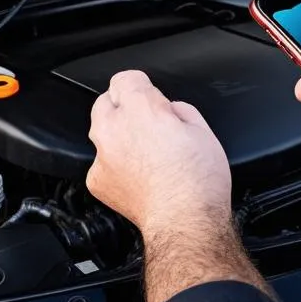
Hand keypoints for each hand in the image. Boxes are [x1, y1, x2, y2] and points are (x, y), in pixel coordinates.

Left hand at [87, 71, 270, 301]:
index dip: (143, 87)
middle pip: (106, 101)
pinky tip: (139, 176)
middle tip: (150, 125)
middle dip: (125, 108)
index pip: (125, 78)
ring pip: (102, 132)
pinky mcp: (97, 180)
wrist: (185, 223)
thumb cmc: (198, 180)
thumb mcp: (203, 129)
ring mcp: (102, 156)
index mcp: (141, 108)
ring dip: (119, 135)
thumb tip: (168, 112)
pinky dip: (116, 165)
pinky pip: (102, 161)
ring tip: (146, 153)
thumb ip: (178, 109)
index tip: (152, 98)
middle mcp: (114, 128)